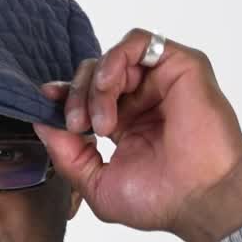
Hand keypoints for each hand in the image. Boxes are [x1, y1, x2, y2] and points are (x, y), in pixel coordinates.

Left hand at [32, 29, 241, 241]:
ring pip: (110, 59)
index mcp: (124, 124)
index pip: (86, 96)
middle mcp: (141, 100)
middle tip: (78, 128)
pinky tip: (108, 89)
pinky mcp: (179, 65)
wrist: (200, 199)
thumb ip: (67, 154)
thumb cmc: (159, 201)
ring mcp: (160, 81)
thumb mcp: (96, 184)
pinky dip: (114, 61)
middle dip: (75, 97)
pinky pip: (137, 41)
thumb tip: (42, 123)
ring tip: (100, 123)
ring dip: (93, 86)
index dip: (63, 97)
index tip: (46, 103)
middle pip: (92, 74)